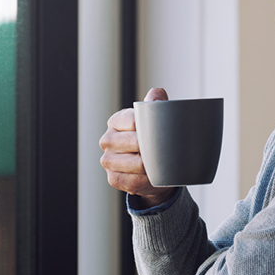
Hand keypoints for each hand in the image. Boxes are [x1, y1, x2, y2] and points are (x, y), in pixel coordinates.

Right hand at [99, 88, 175, 206]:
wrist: (152, 168)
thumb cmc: (153, 139)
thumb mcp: (155, 120)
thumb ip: (156, 105)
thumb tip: (158, 93)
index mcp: (116, 121)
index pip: (133, 120)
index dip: (149, 127)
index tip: (162, 132)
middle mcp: (108, 140)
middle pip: (134, 142)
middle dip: (152, 147)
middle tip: (166, 149)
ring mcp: (108, 160)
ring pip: (134, 163)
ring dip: (151, 166)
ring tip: (162, 163)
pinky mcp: (113, 178)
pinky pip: (132, 181)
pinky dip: (146, 181)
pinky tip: (153, 176)